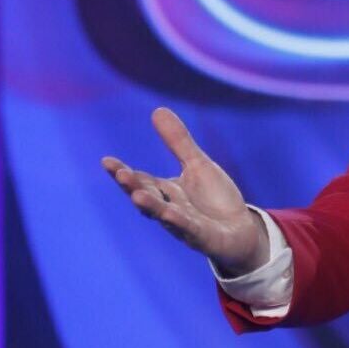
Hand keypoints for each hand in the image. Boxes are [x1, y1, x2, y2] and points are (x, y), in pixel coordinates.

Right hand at [100, 107, 269, 276]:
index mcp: (165, 191)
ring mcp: (184, 225)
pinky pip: (189, 229)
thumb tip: (157, 110)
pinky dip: (179, 222)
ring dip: (150, 206)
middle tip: (120, 174)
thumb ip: (178, 142)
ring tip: (136, 196)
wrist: (241, 231)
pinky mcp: (203, 237)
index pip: (140, 180)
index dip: (123, 172)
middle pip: (147, 197)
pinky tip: (170, 214)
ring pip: (163, 215)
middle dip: (132, 187)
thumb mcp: (198, 165)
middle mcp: (169, 209)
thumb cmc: (215, 199)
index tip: (107, 161)